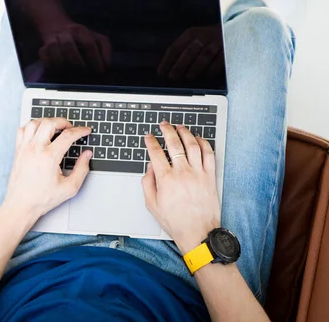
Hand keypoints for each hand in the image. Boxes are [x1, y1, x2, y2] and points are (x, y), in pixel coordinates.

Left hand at [3, 118, 91, 221]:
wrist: (21, 205)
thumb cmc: (42, 199)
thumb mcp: (69, 188)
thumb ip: (82, 169)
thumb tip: (87, 155)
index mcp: (49, 157)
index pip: (68, 135)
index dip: (80, 131)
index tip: (86, 131)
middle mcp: (35, 149)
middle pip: (50, 123)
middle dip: (64, 122)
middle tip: (71, 128)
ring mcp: (24, 148)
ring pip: (35, 122)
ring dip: (47, 121)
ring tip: (56, 128)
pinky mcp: (17, 151)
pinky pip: (22, 130)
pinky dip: (31, 126)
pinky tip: (38, 132)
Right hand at [38, 23, 110, 73]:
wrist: (55, 25)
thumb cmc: (79, 36)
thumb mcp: (95, 37)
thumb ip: (105, 49)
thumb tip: (107, 65)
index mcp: (80, 30)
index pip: (89, 44)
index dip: (95, 59)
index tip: (100, 71)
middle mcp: (65, 33)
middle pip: (69, 47)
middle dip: (78, 63)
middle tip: (85, 73)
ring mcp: (51, 40)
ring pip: (55, 52)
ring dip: (65, 66)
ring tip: (72, 73)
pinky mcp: (42, 49)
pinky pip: (45, 58)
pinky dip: (51, 66)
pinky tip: (60, 71)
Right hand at [142, 121, 219, 253]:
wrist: (198, 232)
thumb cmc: (176, 221)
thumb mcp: (152, 205)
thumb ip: (147, 183)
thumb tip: (150, 168)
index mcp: (166, 179)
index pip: (156, 153)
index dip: (151, 141)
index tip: (149, 136)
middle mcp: (182, 173)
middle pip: (174, 143)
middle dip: (167, 130)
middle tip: (164, 125)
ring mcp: (198, 173)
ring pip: (192, 145)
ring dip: (185, 133)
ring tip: (180, 127)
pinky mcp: (210, 177)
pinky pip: (208, 154)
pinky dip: (203, 143)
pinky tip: (198, 139)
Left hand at [157, 26, 223, 81]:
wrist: (230, 30)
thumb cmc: (207, 39)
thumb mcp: (193, 39)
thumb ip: (181, 50)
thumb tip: (167, 68)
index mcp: (190, 34)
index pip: (175, 47)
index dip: (167, 61)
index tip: (161, 72)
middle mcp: (203, 36)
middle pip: (189, 52)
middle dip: (179, 66)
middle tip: (172, 77)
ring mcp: (216, 42)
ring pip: (204, 56)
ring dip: (195, 68)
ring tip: (188, 77)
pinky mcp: (228, 49)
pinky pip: (219, 61)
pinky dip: (211, 70)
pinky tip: (205, 76)